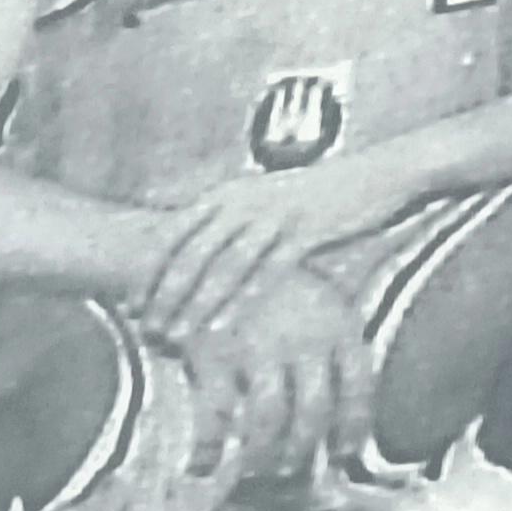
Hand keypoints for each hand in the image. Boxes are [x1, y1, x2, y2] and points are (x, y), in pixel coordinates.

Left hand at [133, 157, 428, 348]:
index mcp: (230, 193)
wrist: (379, 176)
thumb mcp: (274, 205)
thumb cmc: (326, 198)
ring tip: (174, 334)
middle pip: (191, 251)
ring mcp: (271, 215)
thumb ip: (241, 227)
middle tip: (142, 325)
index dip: (152, 270)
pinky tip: (225, 327)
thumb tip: (217, 259)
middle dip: (163, 291)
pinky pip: (263, 272)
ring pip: (221, 265)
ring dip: (194, 303)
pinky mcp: (302, 232)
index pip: (177, 233)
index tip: (132, 301)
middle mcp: (243, 200)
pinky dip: (240, 302)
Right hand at [194, 261, 377, 487]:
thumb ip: (329, 339)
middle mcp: (303, 335)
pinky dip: (208, 448)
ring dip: (265, 455)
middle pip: (314, 413)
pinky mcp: (213, 350)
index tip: (343, 452)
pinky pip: (216, 414)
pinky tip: (203, 467)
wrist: (187, 244)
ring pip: (270, 420)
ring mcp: (258, 343)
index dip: (353, 426)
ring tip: (256, 470)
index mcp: (336, 320)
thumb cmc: (255, 279)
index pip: (359, 386)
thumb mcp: (309, 295)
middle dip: (302, 450)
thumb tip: (337, 404)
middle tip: (289, 469)